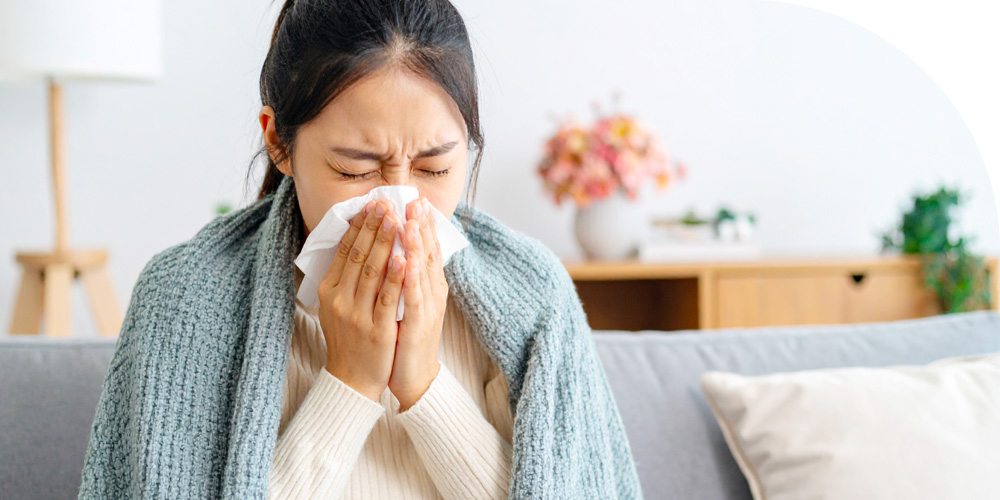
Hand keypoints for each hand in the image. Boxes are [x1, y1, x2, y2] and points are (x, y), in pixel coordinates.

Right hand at [318, 199, 406, 401]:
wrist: (352, 379)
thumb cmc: (349, 338)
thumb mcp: (337, 305)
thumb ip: (344, 276)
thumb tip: (353, 241)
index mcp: (329, 290)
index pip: (345, 250)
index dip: (358, 225)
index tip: (371, 204)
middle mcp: (340, 299)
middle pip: (359, 255)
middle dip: (374, 226)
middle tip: (386, 202)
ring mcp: (358, 314)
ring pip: (373, 271)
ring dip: (385, 242)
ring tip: (396, 218)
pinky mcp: (377, 329)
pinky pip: (388, 297)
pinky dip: (396, 275)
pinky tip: (404, 256)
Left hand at [388, 197, 448, 410]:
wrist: (415, 377)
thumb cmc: (406, 339)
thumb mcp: (407, 302)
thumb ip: (405, 277)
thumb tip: (397, 250)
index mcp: (428, 285)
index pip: (426, 247)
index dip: (422, 223)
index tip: (415, 199)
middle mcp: (432, 292)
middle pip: (428, 252)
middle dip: (421, 224)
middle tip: (415, 199)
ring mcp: (428, 308)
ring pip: (423, 270)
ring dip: (417, 243)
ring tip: (411, 219)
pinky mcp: (419, 325)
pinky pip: (414, 297)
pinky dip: (410, 277)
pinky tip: (406, 260)